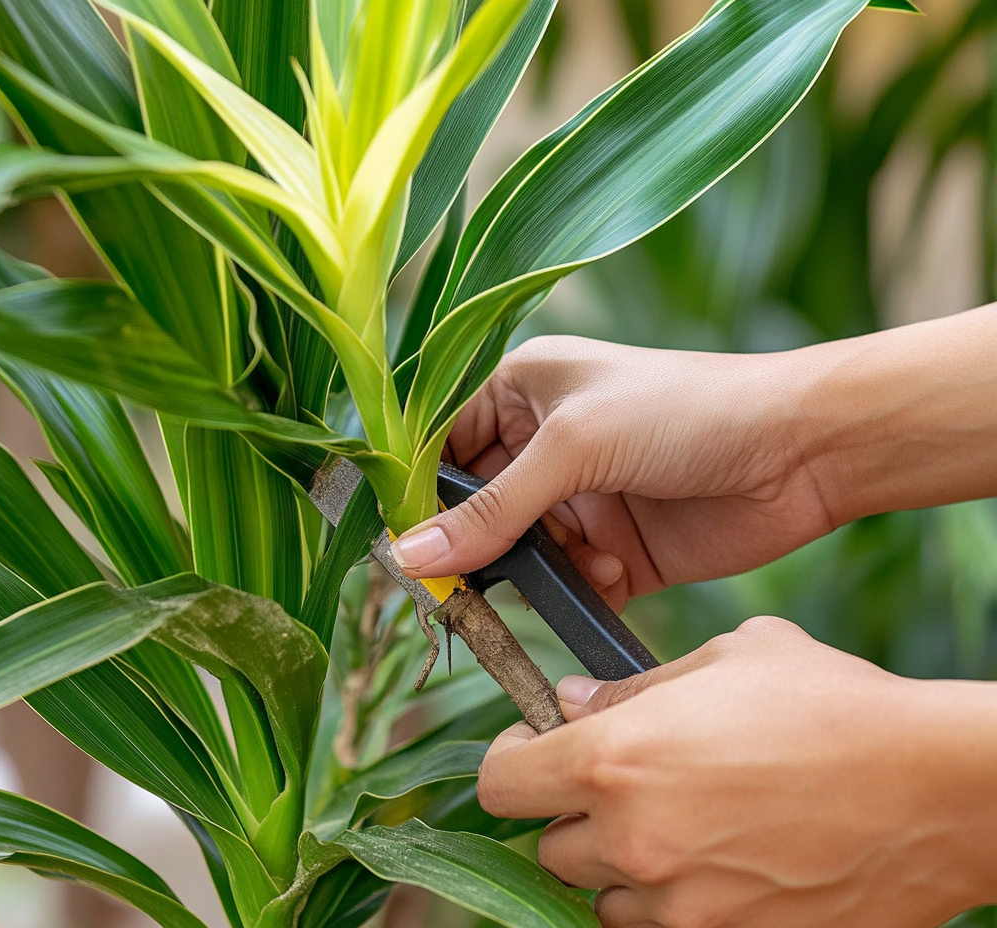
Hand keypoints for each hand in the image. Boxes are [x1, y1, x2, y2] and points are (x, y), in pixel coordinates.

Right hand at [392, 307, 996, 608]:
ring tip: (569, 563)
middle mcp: (544, 445)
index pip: (441, 444)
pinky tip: (615, 569)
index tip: (398, 543)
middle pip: (473, 508)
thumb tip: (410, 557)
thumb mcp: (575, 447)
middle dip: (470, 546)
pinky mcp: (617, 550)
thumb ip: (492, 511)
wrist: (803, 450)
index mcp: (523, 391)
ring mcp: (581, 500)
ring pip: (519, 555)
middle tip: (455, 585)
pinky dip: (580, 589)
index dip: (418, 493)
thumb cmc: (687, 410)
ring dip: (532, 571)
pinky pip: (570, 585)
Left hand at [477, 617, 996, 927]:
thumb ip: (630, 687)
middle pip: (550, 844)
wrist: (934, 787)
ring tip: (682, 821)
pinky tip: (718, 858)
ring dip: (622, 863)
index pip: (500, 781)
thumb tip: (570, 700)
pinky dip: (671, 900)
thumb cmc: (830, 705)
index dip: (513, 759)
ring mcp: (680, 905)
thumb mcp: (725, 660)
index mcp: (614, 758)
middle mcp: (632, 839)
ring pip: (604, 896)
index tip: (536, 746)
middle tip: (623, 782)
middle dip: (574, 812)